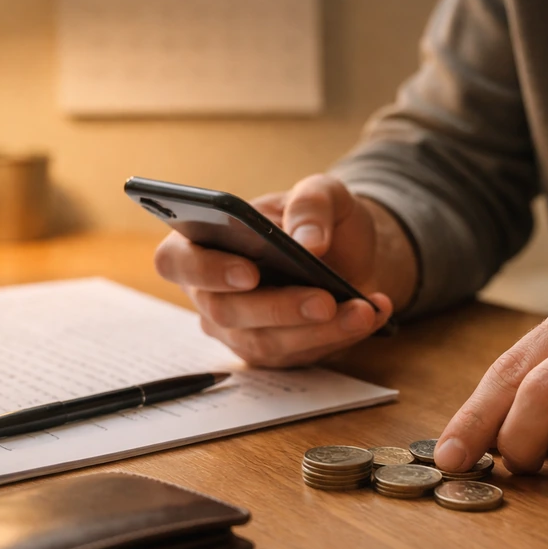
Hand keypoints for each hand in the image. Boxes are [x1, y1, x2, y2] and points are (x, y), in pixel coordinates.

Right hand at [153, 174, 416, 366]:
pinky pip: (298, 355)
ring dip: (319, 330)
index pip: (176, 261)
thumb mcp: (323, 192)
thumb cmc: (317, 218)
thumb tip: (308, 242)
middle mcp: (210, 292)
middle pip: (226, 312)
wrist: (347, 253)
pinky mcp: (271, 352)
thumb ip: (312, 203)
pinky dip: (340, 336)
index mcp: (201, 242)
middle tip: (325, 300)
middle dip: (280, 308)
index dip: (206, 270)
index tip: (248, 272)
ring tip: (363, 311)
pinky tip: (371, 315)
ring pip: (266, 342)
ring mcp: (237, 329)